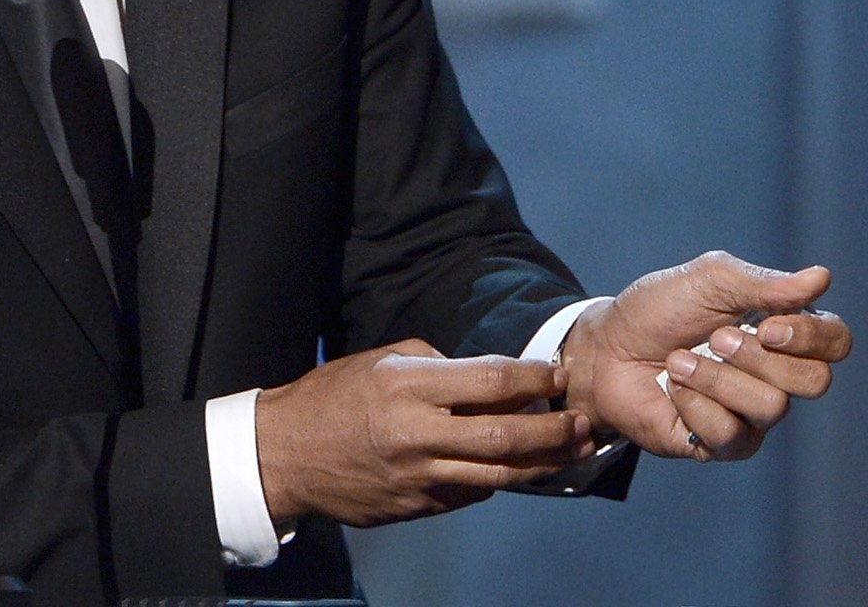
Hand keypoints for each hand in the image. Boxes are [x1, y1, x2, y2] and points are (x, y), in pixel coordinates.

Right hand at [254, 340, 593, 527]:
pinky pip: (470, 495)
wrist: (285, 454)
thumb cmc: (331, 397)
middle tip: (582, 422)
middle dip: (553, 430)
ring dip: (542, 464)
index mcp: (406, 385)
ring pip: (498, 476)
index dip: (532, 377)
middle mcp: (416, 432)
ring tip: (572, 452)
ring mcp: (417, 476)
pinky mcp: (416, 506)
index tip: (556, 373)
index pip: (488, 380)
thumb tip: (483, 378)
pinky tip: (516, 470)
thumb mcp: (378, 360)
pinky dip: (498, 482)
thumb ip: (434, 365)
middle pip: (505, 435)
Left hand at [563, 251, 851, 462]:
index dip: (811, 337)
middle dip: (758, 357)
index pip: (836, 341)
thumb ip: (763, 284)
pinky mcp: (726, 444)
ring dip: (714, 377)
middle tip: (715, 338)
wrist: (604, 349)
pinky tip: (673, 392)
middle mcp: (778, 376)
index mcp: (782, 331)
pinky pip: (731, 434)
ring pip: (771, 407)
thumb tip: (822, 278)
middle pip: (815, 380)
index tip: (767, 325)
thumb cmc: (656, 311)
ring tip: (677, 361)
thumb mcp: (706, 281)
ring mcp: (754, 415)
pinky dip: (693, 405)